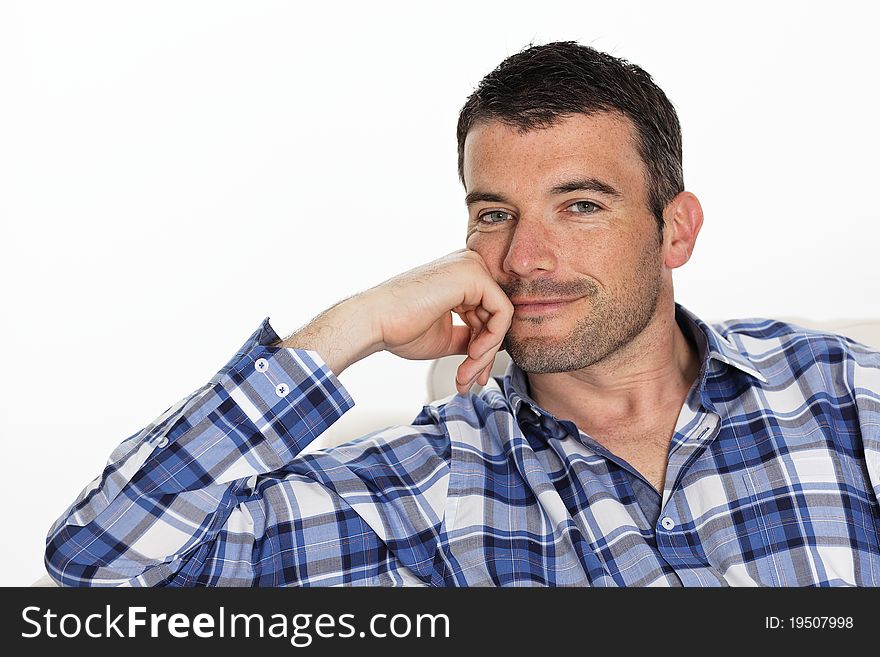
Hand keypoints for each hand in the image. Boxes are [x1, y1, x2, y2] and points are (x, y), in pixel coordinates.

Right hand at [280, 249, 512, 395]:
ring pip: (501, 317)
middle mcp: (468, 266)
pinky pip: (502, 312)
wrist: (373, 323)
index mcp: (460, 277)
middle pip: (496, 316)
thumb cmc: (399, 328)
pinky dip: (491, 340)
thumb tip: (497, 347)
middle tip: (469, 380)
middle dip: (485, 355)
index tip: (472, 374)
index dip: (484, 348)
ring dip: (485, 354)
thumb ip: (473, 337)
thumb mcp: (447, 336)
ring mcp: (471, 267)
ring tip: (465, 374)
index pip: (488, 314)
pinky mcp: (473, 274)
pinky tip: (472, 354)